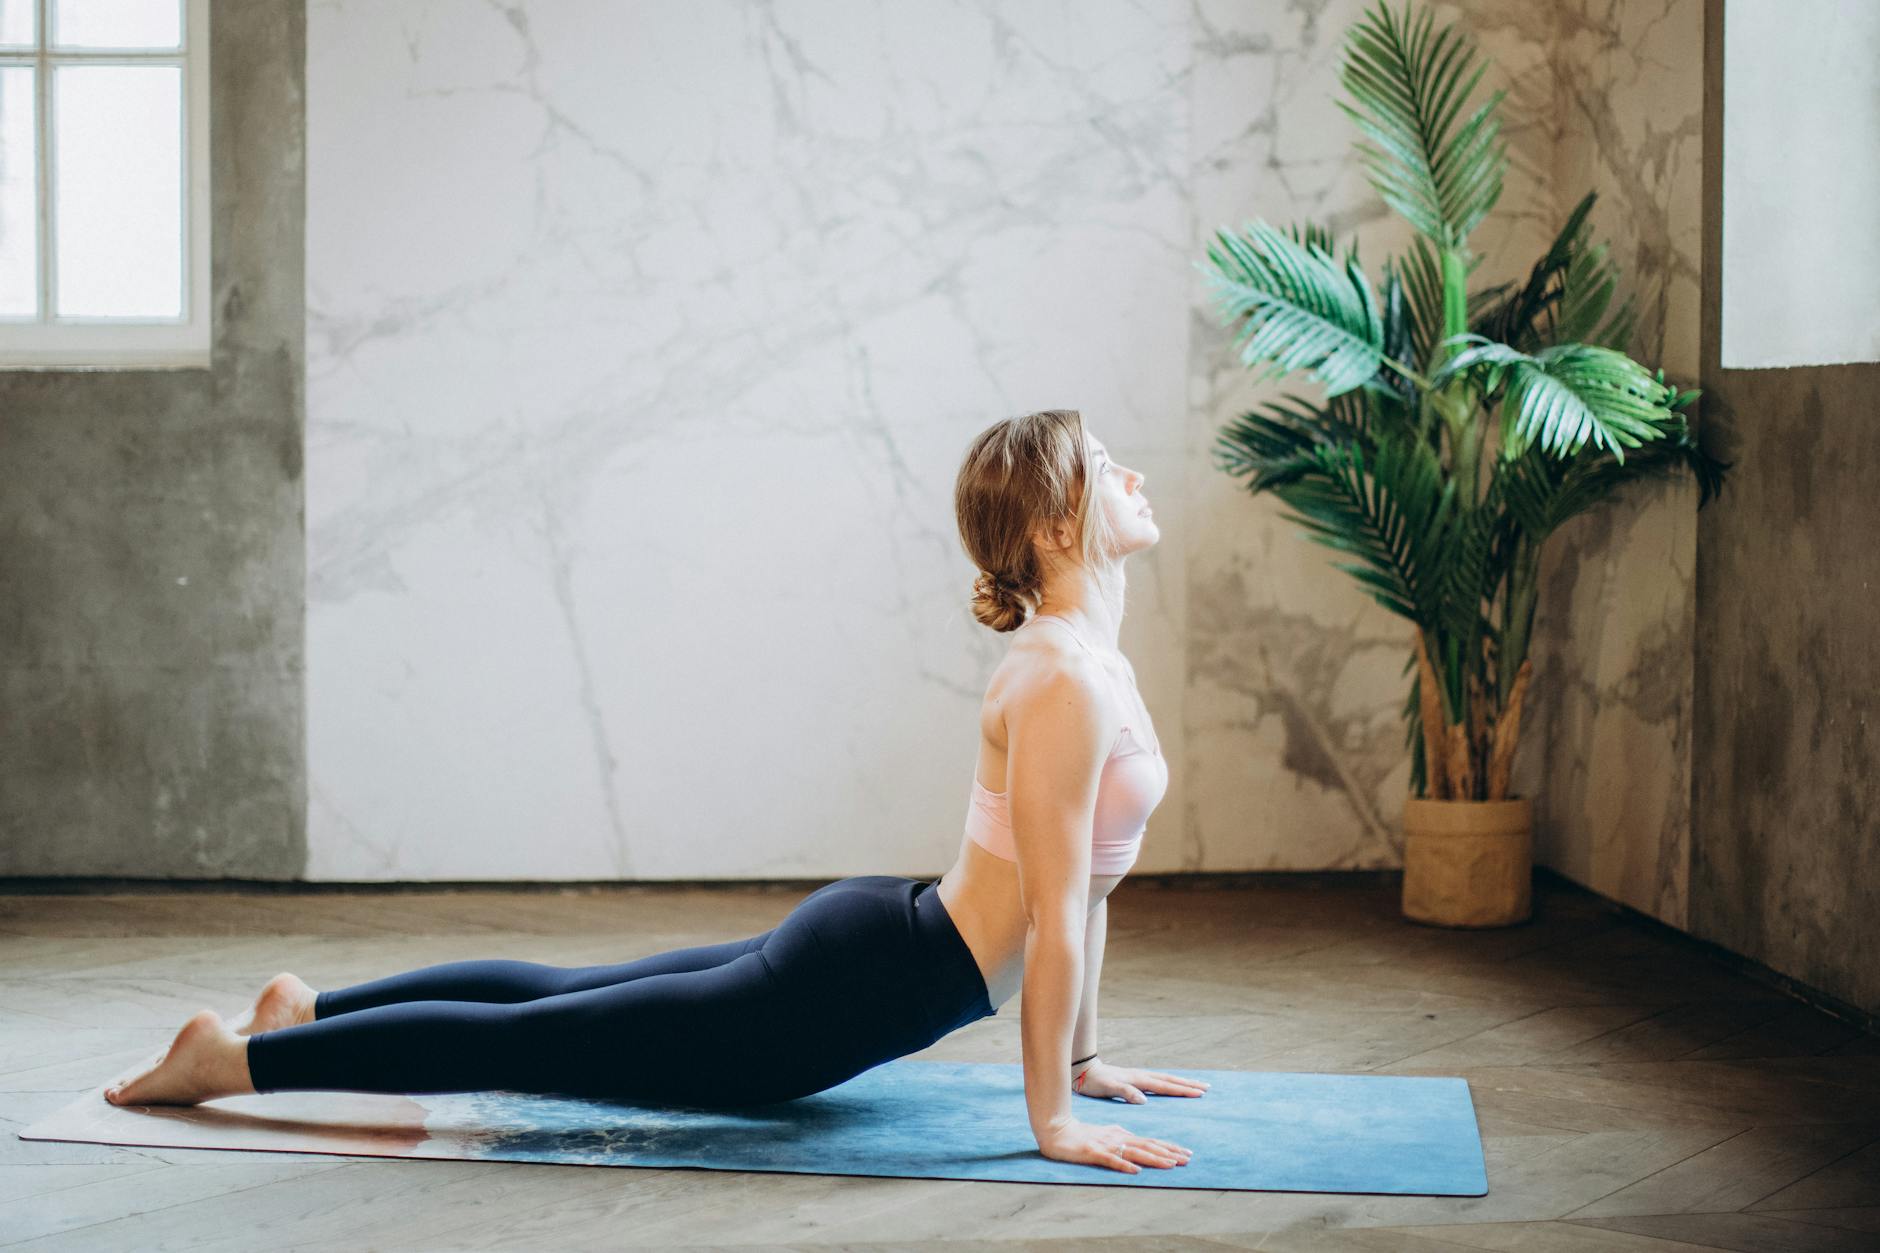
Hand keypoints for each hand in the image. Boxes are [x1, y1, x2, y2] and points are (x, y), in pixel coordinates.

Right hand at [1037, 1116, 1192, 1173]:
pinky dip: (1124, 1165)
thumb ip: (1123, 1139)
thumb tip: (1139, 1146)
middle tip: (1187, 1159)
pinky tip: (1135, 1170)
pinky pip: (1111, 1160)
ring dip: (1154, 1158)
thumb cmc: (1081, 1134)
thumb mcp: (1106, 1135)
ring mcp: (1106, 1145)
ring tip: (1170, 1164)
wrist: (1056, 1130)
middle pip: (1147, 1146)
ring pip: (1134, 1152)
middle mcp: (1118, 1138)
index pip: (1149, 1142)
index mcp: (1121, 1135)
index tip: (1186, 1153)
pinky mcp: (1093, 1152)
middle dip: (1169, 1153)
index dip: (1168, 1147)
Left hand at [1074, 1058, 1210, 1103]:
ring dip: (1182, 1082)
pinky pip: (1159, 1081)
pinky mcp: (1136, 1079)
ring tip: (1196, 1085)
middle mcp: (1142, 1076)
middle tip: (1207, 1088)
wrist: (1085, 1071)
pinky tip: (1173, 1086)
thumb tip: (1144, 1100)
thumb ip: (1126, 1093)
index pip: (1165, 1086)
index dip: (1182, 1090)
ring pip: (1166, 1079)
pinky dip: (1170, 1083)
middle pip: (1170, 1080)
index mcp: (1139, 1080)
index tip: (1199, 1093)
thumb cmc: (1096, 1082)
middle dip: (1188, 1084)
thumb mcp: (1109, 1088)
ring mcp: (1139, 1076)